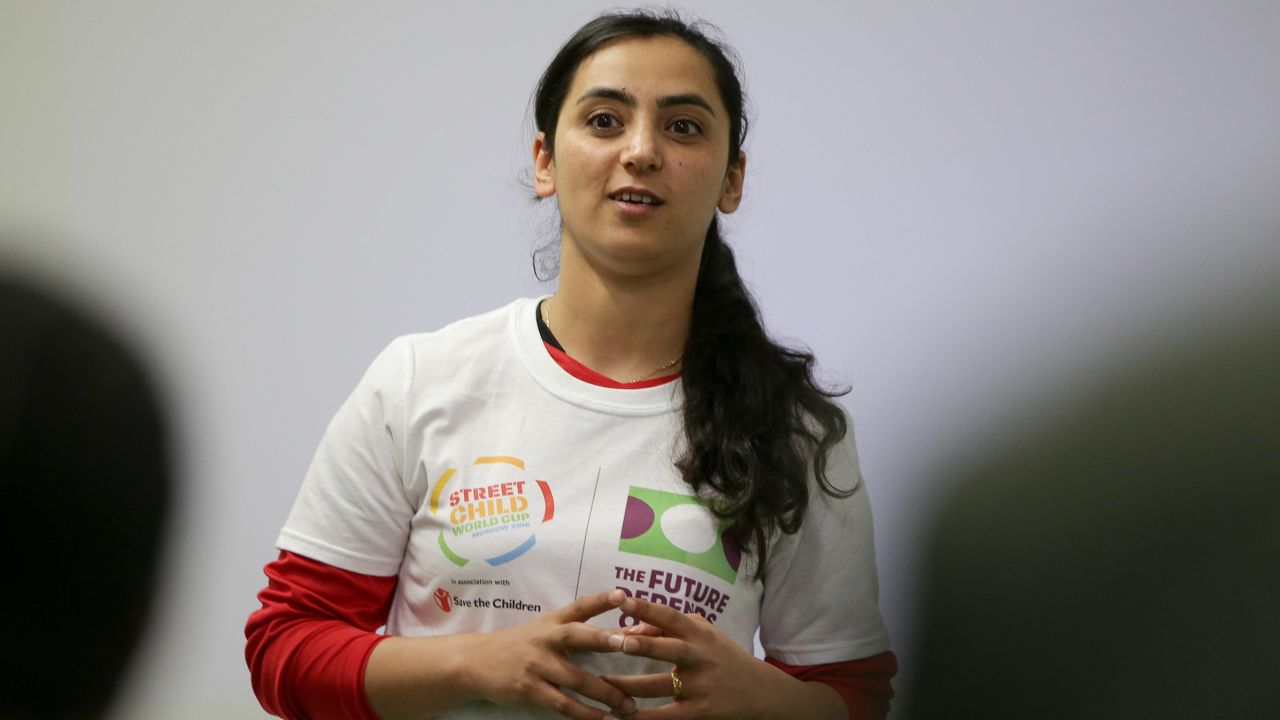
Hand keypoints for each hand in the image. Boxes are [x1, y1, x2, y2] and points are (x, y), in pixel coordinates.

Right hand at [460, 588, 637, 718]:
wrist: (476, 662)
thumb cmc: (522, 645)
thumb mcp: (547, 630)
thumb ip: (582, 630)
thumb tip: (628, 632)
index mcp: (553, 621)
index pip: (580, 606)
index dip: (602, 599)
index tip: (624, 594)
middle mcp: (546, 639)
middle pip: (577, 636)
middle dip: (603, 639)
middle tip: (628, 643)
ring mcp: (537, 664)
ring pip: (576, 679)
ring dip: (605, 693)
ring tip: (628, 705)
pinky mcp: (529, 689)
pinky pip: (563, 704)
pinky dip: (585, 713)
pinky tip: (603, 719)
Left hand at [600, 596, 790, 719]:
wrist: (760, 692)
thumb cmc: (721, 657)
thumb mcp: (702, 634)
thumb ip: (668, 628)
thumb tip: (629, 630)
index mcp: (699, 633)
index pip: (670, 616)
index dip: (647, 607)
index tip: (622, 599)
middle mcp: (700, 657)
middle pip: (670, 649)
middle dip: (644, 645)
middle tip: (616, 642)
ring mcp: (700, 686)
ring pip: (660, 686)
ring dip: (629, 686)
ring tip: (602, 683)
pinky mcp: (699, 712)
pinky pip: (665, 716)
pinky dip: (642, 718)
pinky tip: (620, 714)